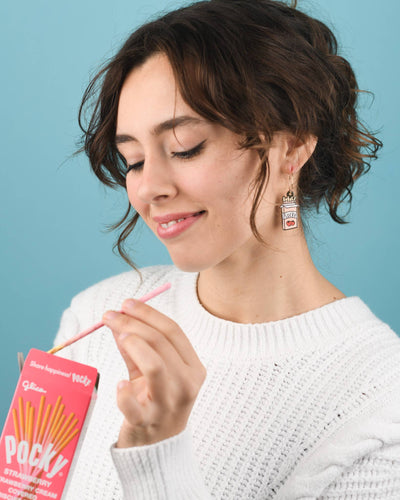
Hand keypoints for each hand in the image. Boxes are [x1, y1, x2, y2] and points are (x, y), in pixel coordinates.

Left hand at [102, 298, 206, 447]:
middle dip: (132, 323)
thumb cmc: (156, 399)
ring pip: (154, 365)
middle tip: (110, 316)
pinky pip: (133, 405)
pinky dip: (124, 392)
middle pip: (161, 343)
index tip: (127, 303)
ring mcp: (168, 404)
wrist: (159, 447)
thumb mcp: (151, 369)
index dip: (148, 313)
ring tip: (118, 337)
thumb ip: (138, 345)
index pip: (173, 331)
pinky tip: (119, 383)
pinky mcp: (146, 423)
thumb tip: (118, 318)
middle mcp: (186, 384)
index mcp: (193, 367)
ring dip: (133, 345)